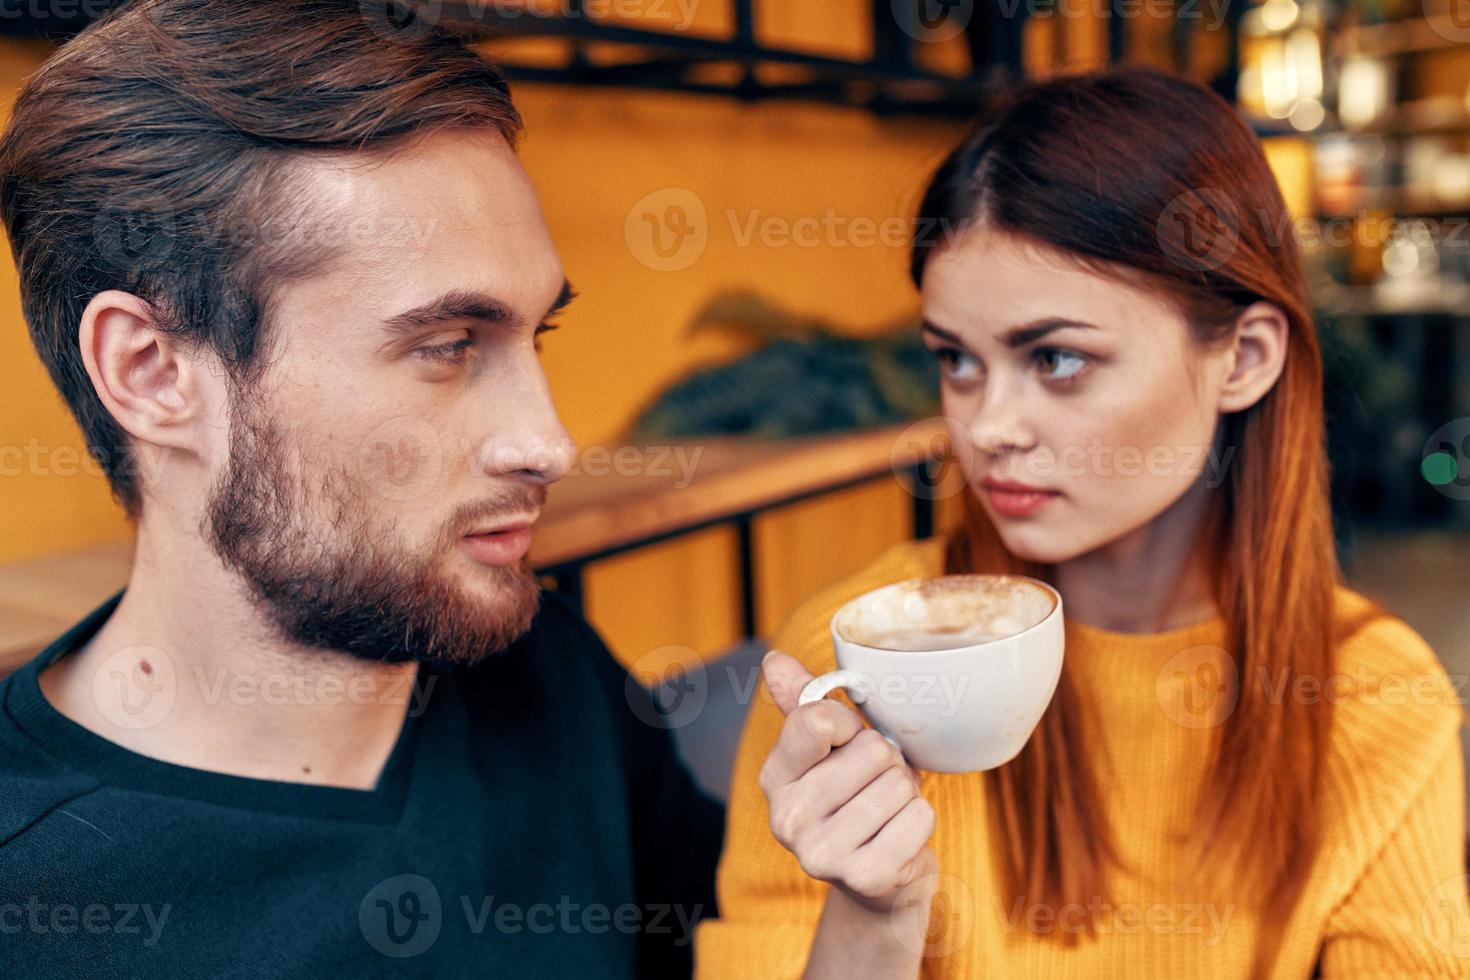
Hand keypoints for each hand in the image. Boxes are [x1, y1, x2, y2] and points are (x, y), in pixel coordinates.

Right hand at [758, 650, 937, 915]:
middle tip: (876, 786)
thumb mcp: (827, 752)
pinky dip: (921, 821)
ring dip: (906, 794)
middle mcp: (788, 817)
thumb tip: (774, 660)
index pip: (817, 719)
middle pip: (871, 751)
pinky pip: (918, 817)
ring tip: (888, 811)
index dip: (849, 724)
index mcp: (775, 776)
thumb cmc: (856, 799)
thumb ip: (804, 703)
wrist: (877, 883)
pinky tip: (901, 837)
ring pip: (898, 783)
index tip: (848, 742)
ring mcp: (822, 853)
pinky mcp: (864, 877)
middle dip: (888, 763)